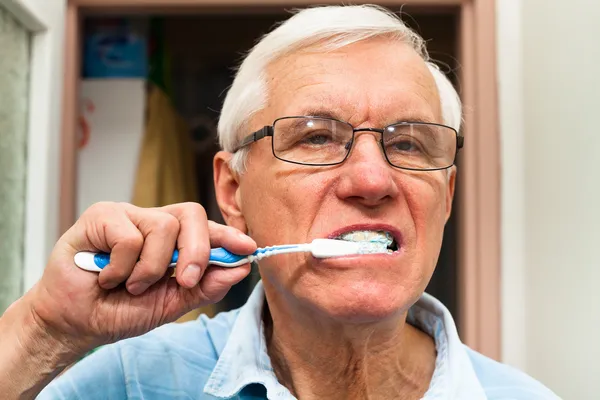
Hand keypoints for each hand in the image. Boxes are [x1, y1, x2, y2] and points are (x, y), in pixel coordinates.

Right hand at [25, 201, 255, 351]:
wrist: (77, 322)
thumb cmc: (121, 310)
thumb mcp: (171, 304)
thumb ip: (204, 286)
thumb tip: (239, 268)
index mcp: (172, 240)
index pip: (206, 229)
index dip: (228, 236)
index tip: (248, 248)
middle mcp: (153, 221)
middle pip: (192, 214)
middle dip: (197, 250)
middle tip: (184, 280)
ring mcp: (128, 215)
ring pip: (163, 226)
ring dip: (150, 269)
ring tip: (130, 285)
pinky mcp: (101, 215)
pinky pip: (130, 236)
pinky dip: (122, 267)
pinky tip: (107, 276)